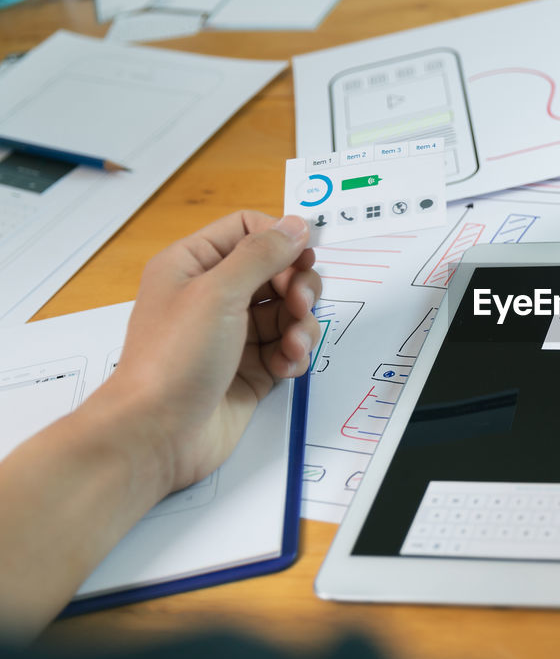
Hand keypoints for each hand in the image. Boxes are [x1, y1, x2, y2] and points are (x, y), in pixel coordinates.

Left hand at [108, 211, 321, 492]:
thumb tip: (297, 225)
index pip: (248, 230)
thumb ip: (262, 254)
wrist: (157, 434)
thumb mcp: (218, 292)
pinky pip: (287, 347)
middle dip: (298, 286)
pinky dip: (295, 354)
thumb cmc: (174, 359)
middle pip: (276, 270)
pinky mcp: (251, 368)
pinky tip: (286, 366)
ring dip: (301, 324)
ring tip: (293, 345)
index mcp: (193, 265)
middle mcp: (213, 295)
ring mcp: (234, 333)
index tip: (302, 260)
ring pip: (288, 311)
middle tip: (300, 304)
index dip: (280, 241)